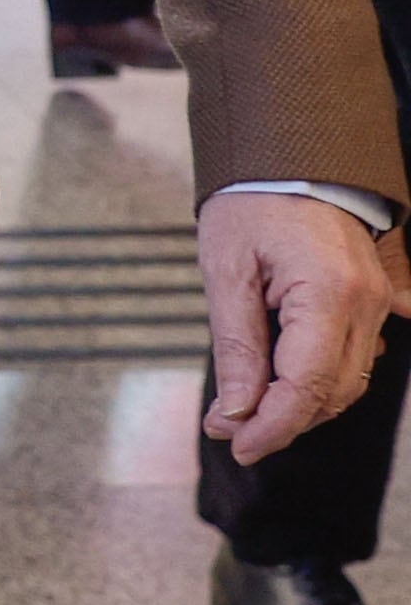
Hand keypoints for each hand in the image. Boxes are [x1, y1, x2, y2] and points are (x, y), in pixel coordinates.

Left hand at [199, 189, 402, 463]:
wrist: (292, 159)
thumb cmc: (251, 203)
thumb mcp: (226, 270)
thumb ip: (236, 346)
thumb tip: (236, 412)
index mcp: (329, 295)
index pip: (308, 386)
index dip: (273, 426)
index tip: (235, 445)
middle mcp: (366, 305)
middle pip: (334, 392)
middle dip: (283, 421)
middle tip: (230, 431)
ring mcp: (378, 304)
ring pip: (348, 382)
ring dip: (301, 405)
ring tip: (245, 412)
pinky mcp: (374, 301)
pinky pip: (354, 358)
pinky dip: (319, 381)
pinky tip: (280, 385)